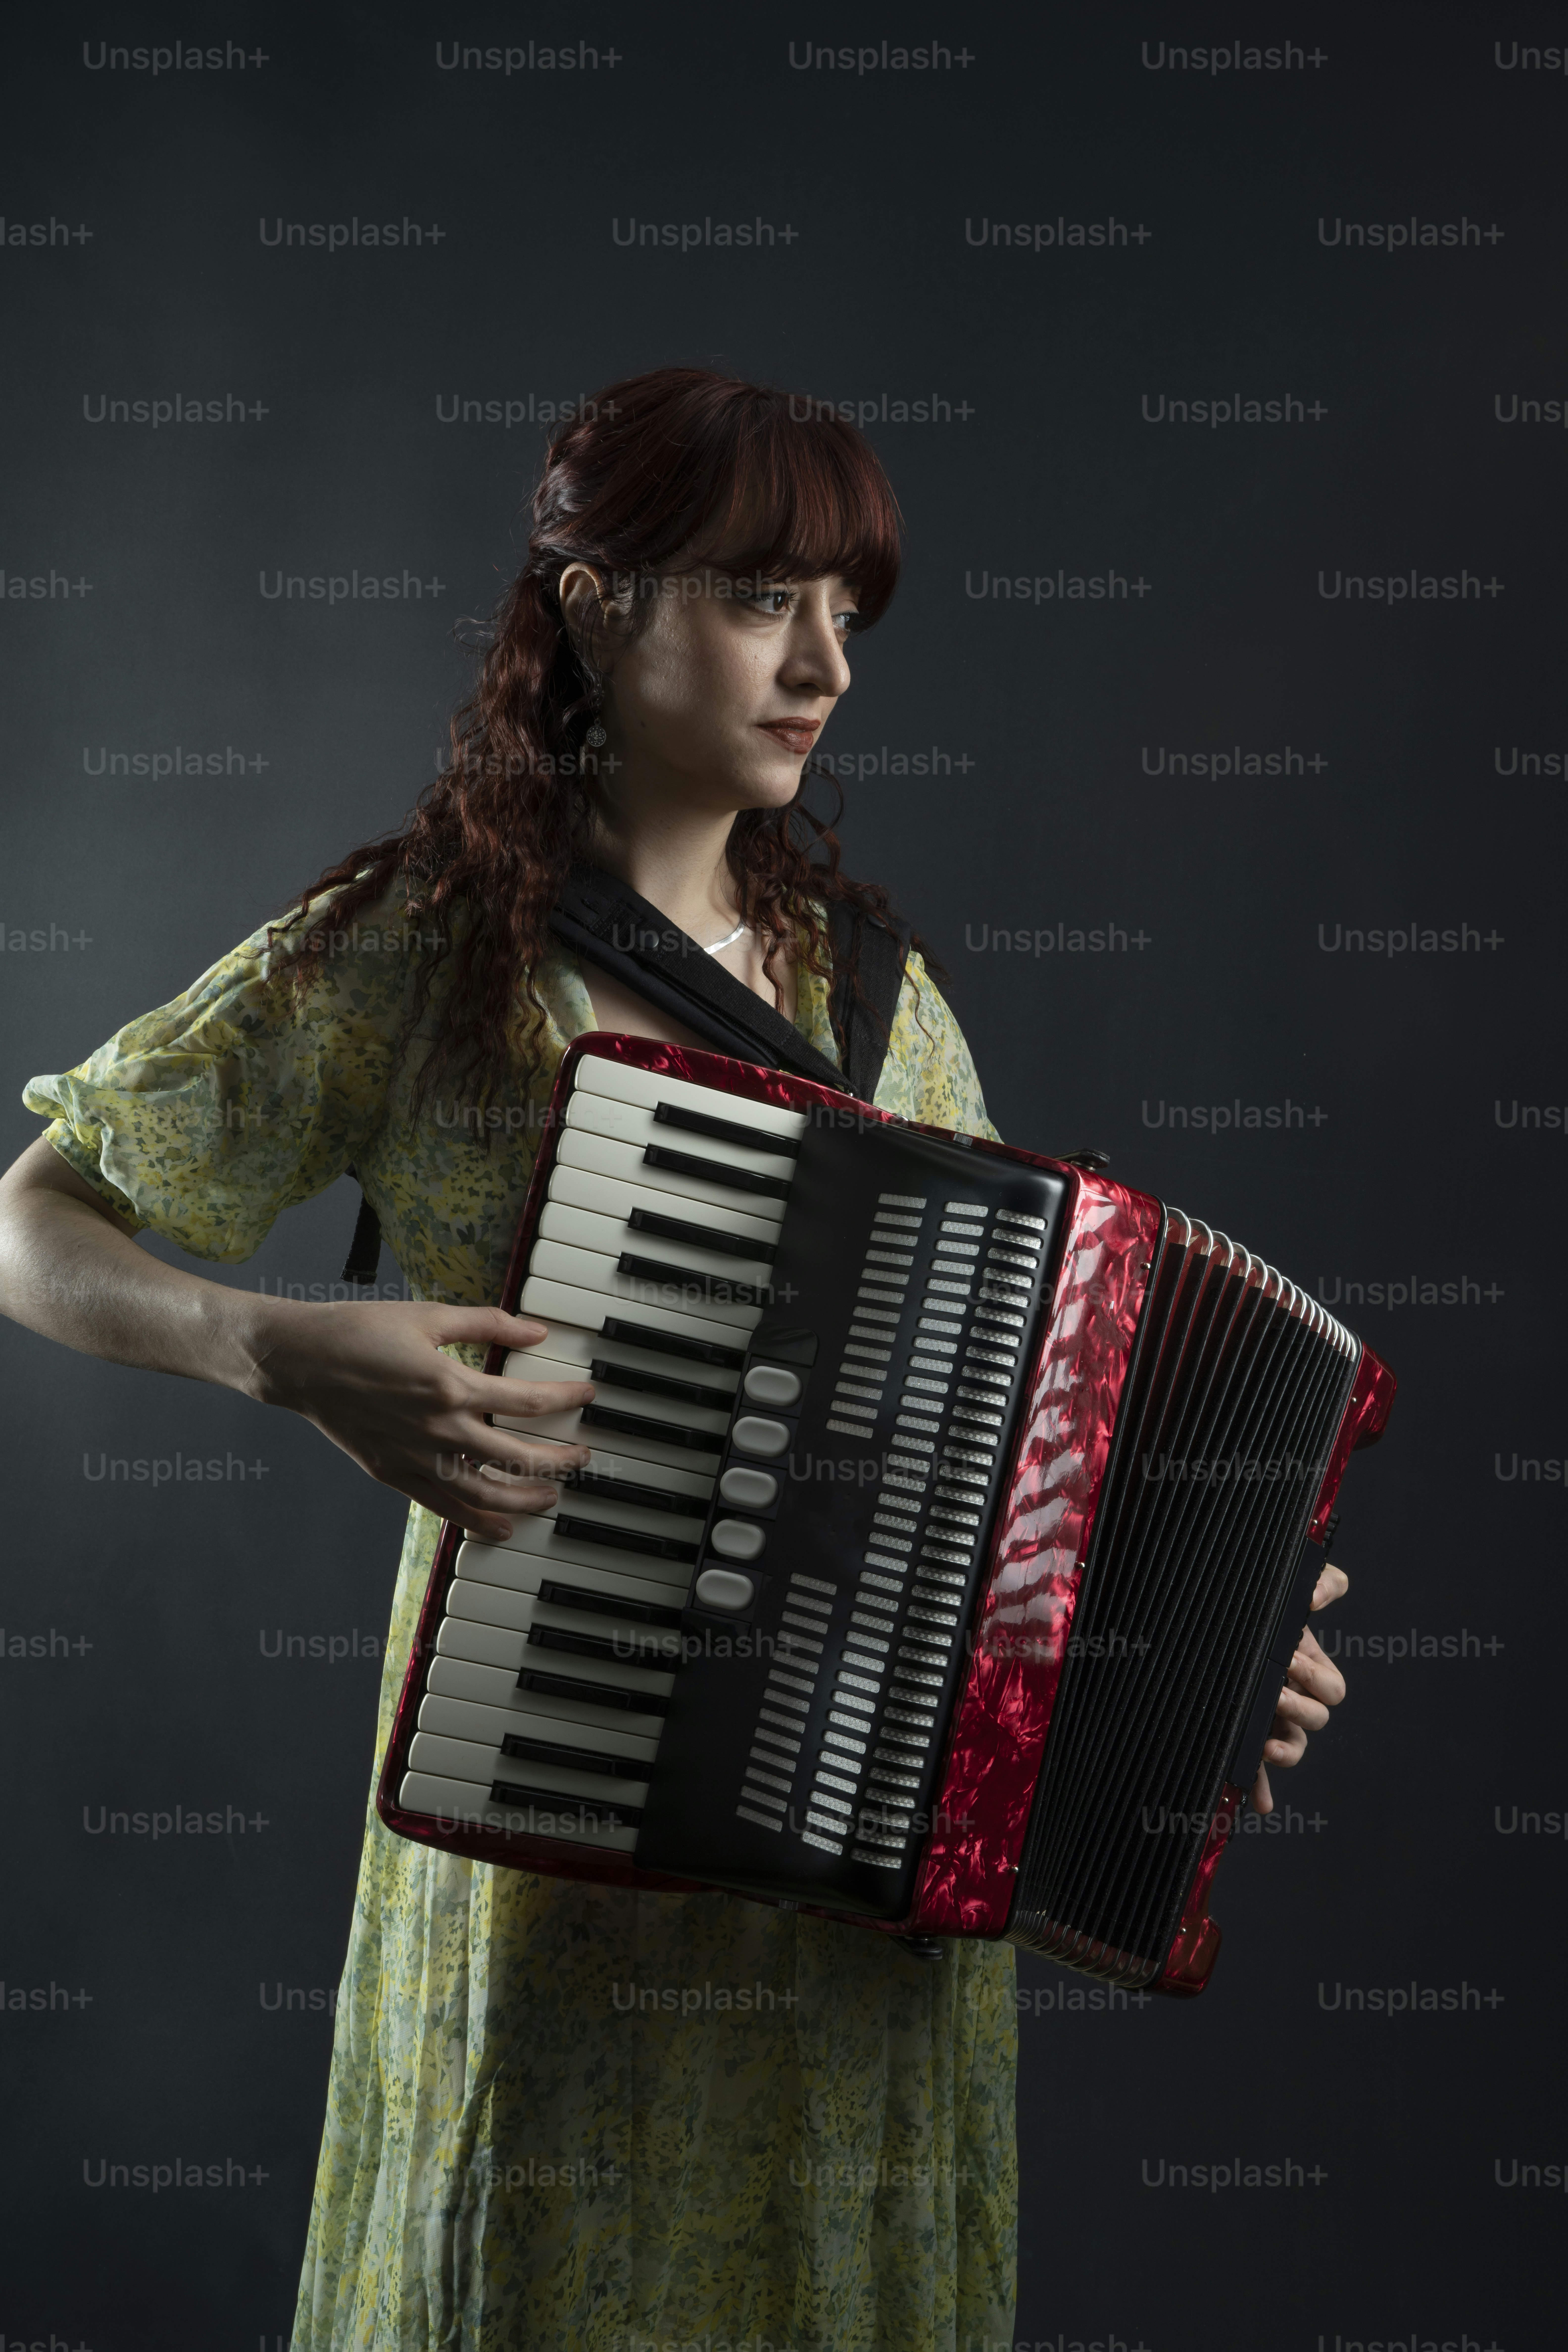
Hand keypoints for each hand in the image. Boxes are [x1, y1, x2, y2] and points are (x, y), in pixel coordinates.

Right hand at [246, 1299, 591, 1542]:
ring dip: (526, 1499)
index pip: (528, 1401)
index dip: (566, 1398)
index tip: (587, 1395)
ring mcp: (415, 1457)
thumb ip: (488, 1322)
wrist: (300, 1360)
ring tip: (552, 1497)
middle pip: (517, 1456)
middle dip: (559, 1460)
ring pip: (485, 1493)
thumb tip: (536, 1329)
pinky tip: (502, 1527)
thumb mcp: (429, 1315)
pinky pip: (444, 1506)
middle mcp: (438, 1429)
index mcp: (450, 1385)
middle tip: (582, 1457)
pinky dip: (477, 1521)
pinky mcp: (393, 1474)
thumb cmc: (360, 1332)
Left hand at [1250, 1561, 1348, 1814]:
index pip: (1330, 1688)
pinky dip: (1259, 1785)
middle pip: (1315, 1721)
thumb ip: (1320, 1582)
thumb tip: (1319, 1593)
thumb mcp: (1292, 1587)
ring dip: (1284, 1752)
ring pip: (1291, 1748)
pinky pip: (1256, 1768)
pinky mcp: (1244, 1733)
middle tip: (1275, 1692)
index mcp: (1309, 1669)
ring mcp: (1271, 1719)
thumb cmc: (1262, 1607)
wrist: (1215, 1621)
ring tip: (1266, 1746)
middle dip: (1298, 1709)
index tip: (1291, 1659)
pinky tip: (1258, 1802)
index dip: (1316, 1678)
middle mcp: (1294, 1698)